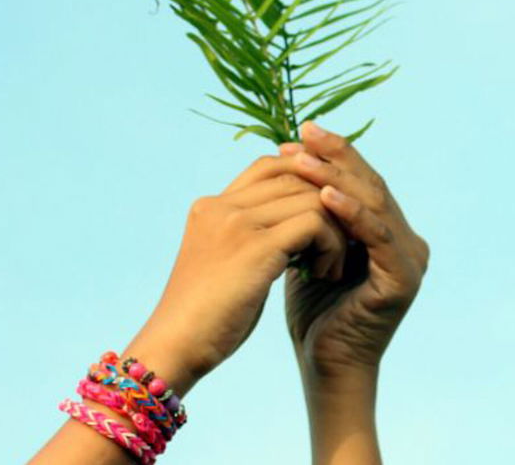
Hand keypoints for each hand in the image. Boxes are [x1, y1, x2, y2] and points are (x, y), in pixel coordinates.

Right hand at [125, 154, 350, 392]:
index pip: (269, 166)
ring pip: (312, 197)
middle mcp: (221, 205)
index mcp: (210, 207)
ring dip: (335, 229)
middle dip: (329, 205)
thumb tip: (296, 229)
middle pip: (296, 175)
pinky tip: (324, 273)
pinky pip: (315, 222)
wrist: (177, 348)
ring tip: (329, 266)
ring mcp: (236, 223)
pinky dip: (331, 245)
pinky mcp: (256, 247)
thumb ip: (252, 237)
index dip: (305, 181)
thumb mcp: (228, 264)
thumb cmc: (206, 318)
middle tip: (338, 243)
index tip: (327, 213)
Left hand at [281, 121, 429, 379]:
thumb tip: (291, 165)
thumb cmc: (314, 314)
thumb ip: (314, 215)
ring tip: (304, 158)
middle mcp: (408, 241)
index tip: (296, 135)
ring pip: (374, 204)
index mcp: (389, 233)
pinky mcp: (405, 277)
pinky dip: (351, 213)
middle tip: (303, 131)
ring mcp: (411, 258)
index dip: (334, 155)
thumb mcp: (311, 251)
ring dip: (337, 178)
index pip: (362, 182)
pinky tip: (324, 196)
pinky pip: (376, 236)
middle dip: (336, 156)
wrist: (325, 366)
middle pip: (372, 185)